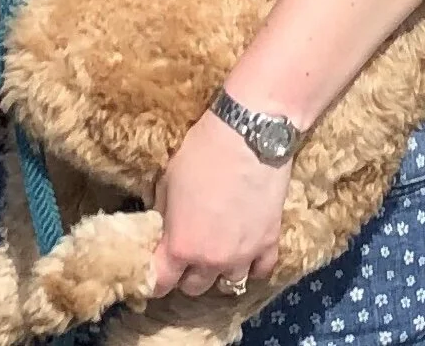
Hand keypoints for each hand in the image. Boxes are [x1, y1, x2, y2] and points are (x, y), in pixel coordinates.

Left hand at [150, 110, 287, 297]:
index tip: (154, 271)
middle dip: (187, 274)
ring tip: (218, 251)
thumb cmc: (202, 152)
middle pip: (195, 287)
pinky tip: (246, 252)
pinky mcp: (270, 243)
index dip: (154, 279)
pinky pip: (260, 271)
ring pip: (229, 283)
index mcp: (181, 245)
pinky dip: (252, 265)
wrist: (248, 136)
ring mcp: (244, 256)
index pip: (161, 282)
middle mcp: (212, 260)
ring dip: (220, 271)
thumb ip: (165, 213)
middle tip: (187, 253)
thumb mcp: (168, 180)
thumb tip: (163, 227)